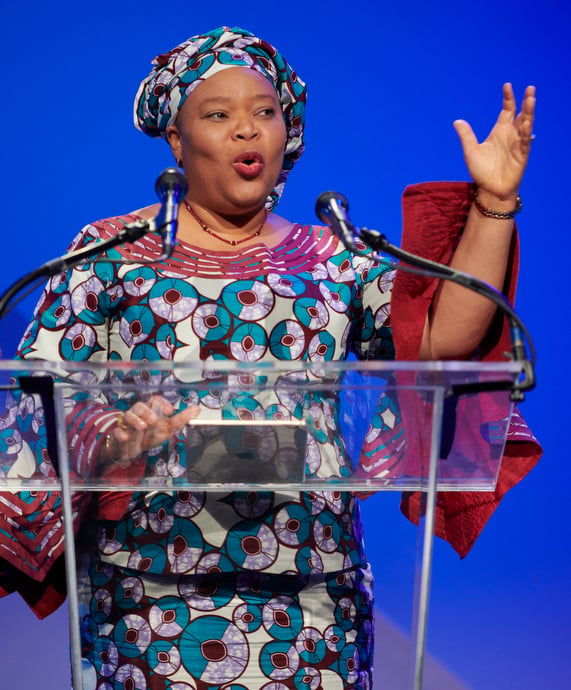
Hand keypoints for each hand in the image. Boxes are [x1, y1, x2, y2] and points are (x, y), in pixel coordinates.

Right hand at [107, 395, 197, 464]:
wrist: (132, 450)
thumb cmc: (150, 435)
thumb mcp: (167, 428)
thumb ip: (181, 419)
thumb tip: (197, 409)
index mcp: (150, 410)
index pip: (154, 400)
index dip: (162, 403)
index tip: (171, 411)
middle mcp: (138, 415)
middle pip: (139, 405)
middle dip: (146, 411)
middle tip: (154, 420)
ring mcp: (127, 424)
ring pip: (127, 415)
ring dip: (135, 420)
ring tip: (143, 427)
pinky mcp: (119, 435)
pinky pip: (117, 431)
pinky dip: (120, 433)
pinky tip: (125, 437)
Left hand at [453, 83, 535, 200]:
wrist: (489, 190)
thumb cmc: (481, 172)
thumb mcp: (471, 151)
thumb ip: (466, 136)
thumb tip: (457, 121)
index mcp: (499, 131)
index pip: (507, 110)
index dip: (508, 98)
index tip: (507, 86)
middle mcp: (510, 135)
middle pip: (520, 114)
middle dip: (525, 101)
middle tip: (530, 87)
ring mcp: (517, 144)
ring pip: (526, 124)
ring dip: (529, 112)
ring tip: (531, 99)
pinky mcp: (522, 155)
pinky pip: (526, 141)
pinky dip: (527, 132)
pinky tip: (527, 122)